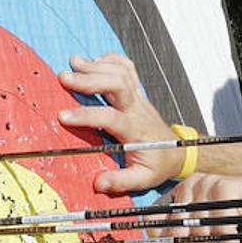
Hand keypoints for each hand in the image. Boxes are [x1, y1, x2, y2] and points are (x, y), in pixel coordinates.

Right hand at [57, 53, 183, 193]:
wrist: (177, 151)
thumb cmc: (158, 164)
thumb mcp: (142, 179)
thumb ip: (121, 181)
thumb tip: (99, 182)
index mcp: (135, 130)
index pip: (110, 117)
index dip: (87, 115)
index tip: (63, 116)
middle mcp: (137, 109)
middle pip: (118, 83)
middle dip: (90, 78)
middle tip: (65, 77)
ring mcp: (138, 98)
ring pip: (122, 71)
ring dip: (97, 65)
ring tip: (74, 63)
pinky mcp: (137, 93)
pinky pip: (128, 68)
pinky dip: (111, 59)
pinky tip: (94, 60)